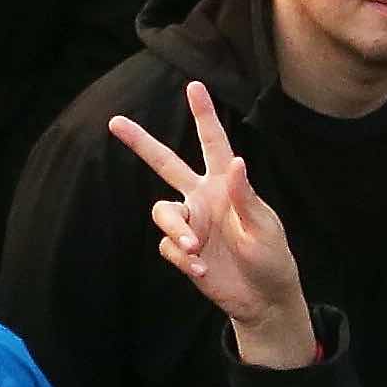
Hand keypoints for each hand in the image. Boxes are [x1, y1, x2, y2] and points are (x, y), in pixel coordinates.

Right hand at [108, 80, 314, 368]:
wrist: (262, 300)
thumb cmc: (272, 259)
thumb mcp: (265, 228)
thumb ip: (245, 196)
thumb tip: (237, 162)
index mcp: (227, 185)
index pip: (214, 144)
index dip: (204, 115)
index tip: (194, 86)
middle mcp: (203, 198)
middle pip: (166, 164)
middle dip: (141, 143)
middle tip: (115, 122)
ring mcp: (191, 223)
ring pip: (161, 211)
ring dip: (175, 229)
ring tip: (194, 247)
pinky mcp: (182, 250)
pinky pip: (168, 245)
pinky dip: (183, 256)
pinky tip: (201, 268)